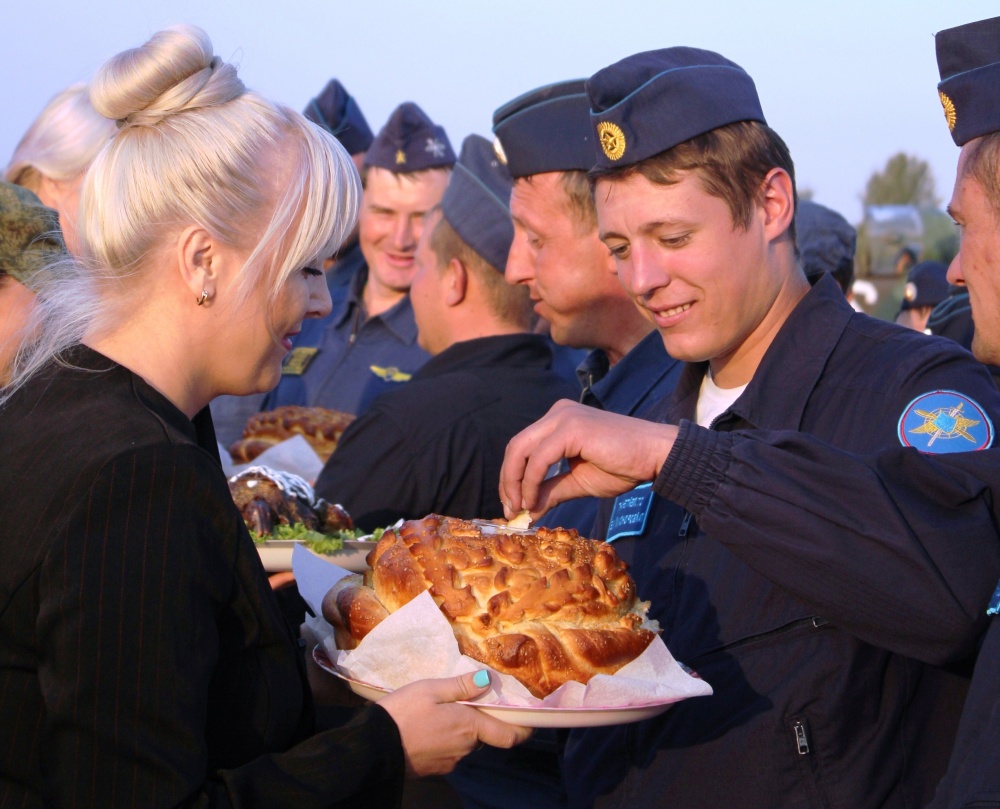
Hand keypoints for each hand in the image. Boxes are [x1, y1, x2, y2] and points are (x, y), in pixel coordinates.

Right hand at [378, 671, 531, 777]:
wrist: (373, 748)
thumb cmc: (403, 713)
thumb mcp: (431, 689)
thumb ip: (461, 686)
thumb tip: (488, 681)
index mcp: (469, 727)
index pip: (509, 736)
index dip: (523, 730)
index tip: (529, 722)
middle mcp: (464, 749)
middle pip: (483, 734)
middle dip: (479, 720)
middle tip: (465, 700)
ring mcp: (449, 762)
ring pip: (465, 743)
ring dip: (460, 729)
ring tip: (440, 711)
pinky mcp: (434, 770)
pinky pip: (449, 752)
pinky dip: (445, 739)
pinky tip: (427, 727)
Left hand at [499, 400, 678, 517]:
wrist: (654, 456)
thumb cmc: (622, 466)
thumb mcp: (578, 482)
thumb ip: (551, 491)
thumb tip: (526, 511)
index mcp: (557, 421)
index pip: (522, 447)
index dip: (511, 477)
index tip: (513, 506)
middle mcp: (557, 413)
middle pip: (515, 446)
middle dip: (507, 481)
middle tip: (510, 510)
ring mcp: (563, 417)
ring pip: (521, 450)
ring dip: (515, 483)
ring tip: (521, 508)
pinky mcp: (572, 427)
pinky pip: (539, 458)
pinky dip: (531, 482)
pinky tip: (534, 500)